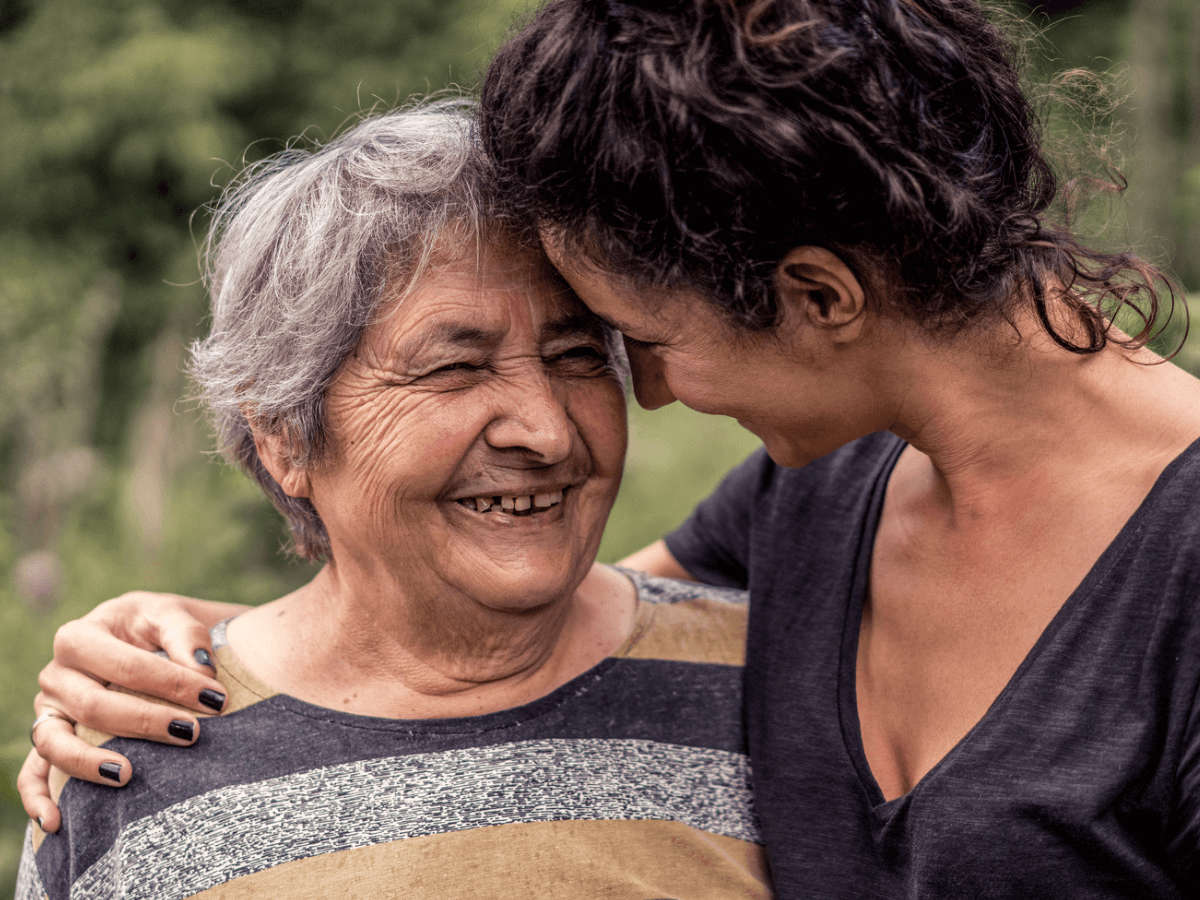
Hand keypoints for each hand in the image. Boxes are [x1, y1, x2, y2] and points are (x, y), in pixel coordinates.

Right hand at [22, 592, 240, 830]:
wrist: (141, 635)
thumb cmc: (155, 627)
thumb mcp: (170, 615)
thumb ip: (185, 636)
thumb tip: (202, 671)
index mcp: (81, 636)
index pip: (123, 664)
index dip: (170, 683)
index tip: (215, 699)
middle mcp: (56, 675)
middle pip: (92, 705)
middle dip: (144, 722)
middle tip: (192, 733)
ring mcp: (49, 711)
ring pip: (55, 742)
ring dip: (88, 763)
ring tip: (128, 776)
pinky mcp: (50, 739)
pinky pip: (33, 774)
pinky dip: (37, 799)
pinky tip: (58, 821)